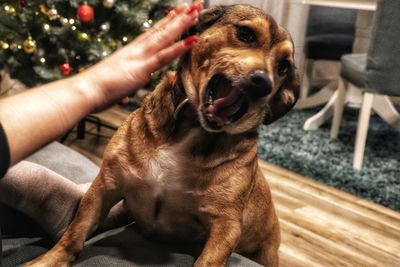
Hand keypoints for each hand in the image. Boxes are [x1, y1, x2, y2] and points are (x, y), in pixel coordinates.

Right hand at [75, 1, 203, 111]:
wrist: (85, 90)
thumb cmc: (96, 88)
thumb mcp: (115, 81)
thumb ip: (125, 81)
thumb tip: (127, 90)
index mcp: (130, 52)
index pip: (151, 34)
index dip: (165, 23)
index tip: (176, 12)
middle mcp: (136, 50)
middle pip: (161, 31)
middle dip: (178, 18)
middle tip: (194, 5)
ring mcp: (140, 58)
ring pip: (166, 37)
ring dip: (182, 25)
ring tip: (196, 12)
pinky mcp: (142, 69)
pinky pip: (164, 57)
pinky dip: (179, 48)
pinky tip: (192, 40)